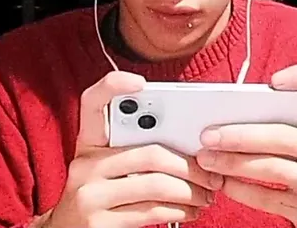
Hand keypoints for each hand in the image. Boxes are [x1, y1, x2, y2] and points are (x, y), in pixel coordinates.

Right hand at [42, 72, 222, 227]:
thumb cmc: (99, 195)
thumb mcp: (105, 168)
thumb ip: (133, 149)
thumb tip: (187, 143)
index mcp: (88, 144)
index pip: (92, 104)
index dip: (112, 87)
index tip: (140, 82)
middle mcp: (85, 165)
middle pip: (149, 154)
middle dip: (189, 166)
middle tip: (212, 174)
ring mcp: (90, 195)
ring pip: (156, 185)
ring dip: (191, 192)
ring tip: (207, 195)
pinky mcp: (100, 223)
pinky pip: (152, 211)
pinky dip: (180, 211)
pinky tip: (191, 211)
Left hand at [194, 66, 296, 227]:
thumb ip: (285, 121)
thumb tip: (231, 113)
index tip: (273, 81)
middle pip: (287, 137)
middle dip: (242, 135)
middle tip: (209, 135)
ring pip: (274, 169)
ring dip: (234, 163)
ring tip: (208, 159)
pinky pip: (268, 198)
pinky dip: (240, 189)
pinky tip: (223, 181)